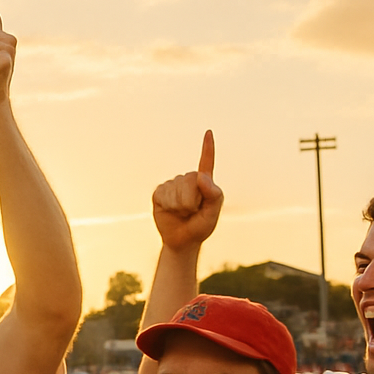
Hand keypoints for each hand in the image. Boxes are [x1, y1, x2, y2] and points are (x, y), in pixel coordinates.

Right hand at [152, 130, 222, 250]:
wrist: (181, 241)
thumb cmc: (200, 227)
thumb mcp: (212, 214)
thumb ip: (213, 195)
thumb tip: (202, 175)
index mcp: (205, 183)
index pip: (206, 162)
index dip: (207, 148)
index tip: (209, 133)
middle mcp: (188, 180)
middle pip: (189, 182)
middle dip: (192, 201)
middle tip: (192, 211)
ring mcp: (172, 185)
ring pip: (176, 190)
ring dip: (180, 206)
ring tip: (182, 212)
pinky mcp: (159, 192)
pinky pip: (164, 195)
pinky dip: (168, 206)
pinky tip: (170, 210)